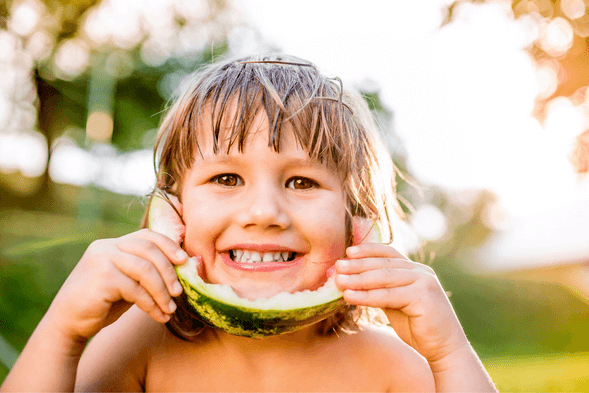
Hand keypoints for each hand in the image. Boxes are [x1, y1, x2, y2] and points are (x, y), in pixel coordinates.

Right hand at [46, 229, 188, 341]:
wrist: (67, 324)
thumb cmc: (101, 304)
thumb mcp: (127, 283)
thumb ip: (145, 273)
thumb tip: (182, 268)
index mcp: (112, 244)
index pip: (146, 236)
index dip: (169, 245)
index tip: (184, 260)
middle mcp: (106, 247)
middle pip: (149, 250)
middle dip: (169, 272)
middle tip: (179, 292)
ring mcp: (102, 260)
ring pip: (145, 270)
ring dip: (162, 292)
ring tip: (170, 309)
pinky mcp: (101, 278)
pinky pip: (136, 290)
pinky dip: (151, 304)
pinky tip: (158, 316)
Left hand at [334, 243, 468, 363]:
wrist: (444, 349)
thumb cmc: (418, 326)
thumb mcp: (396, 303)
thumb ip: (381, 289)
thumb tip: (351, 280)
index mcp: (416, 270)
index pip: (389, 253)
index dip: (367, 250)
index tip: (347, 251)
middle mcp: (421, 272)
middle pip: (383, 264)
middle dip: (358, 264)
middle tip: (337, 266)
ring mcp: (424, 282)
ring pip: (384, 278)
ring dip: (358, 279)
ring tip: (338, 281)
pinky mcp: (423, 297)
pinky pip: (388, 296)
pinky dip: (366, 295)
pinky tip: (349, 296)